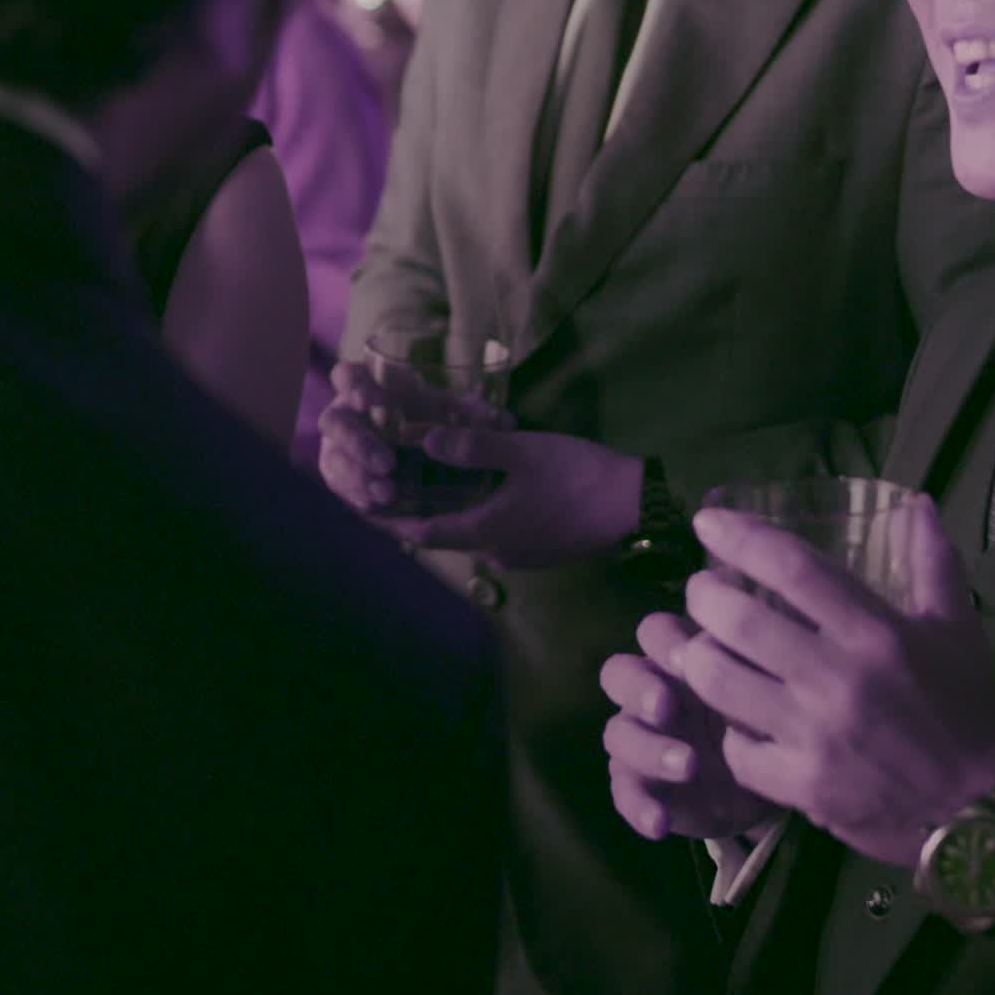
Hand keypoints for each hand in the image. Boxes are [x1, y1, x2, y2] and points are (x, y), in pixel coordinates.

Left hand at [322, 359, 641, 571]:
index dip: (386, 521)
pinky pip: (492, 531)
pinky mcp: (537, 548)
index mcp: (485, 531)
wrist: (636, 506)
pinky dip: (473, 512)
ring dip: (444, 512)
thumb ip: (473, 447)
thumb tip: (424, 441)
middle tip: (385, 487)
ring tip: (421, 482)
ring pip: (467, 532)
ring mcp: (518, 553)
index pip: (419, 533)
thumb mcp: (523, 452)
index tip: (358, 508)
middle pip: (440, 533)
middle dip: (412, 512)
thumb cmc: (580, 476)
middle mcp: (495, 551)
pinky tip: (474, 488)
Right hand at [601, 627, 772, 843]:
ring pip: (618, 733)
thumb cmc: (764, 723)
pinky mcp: (640, 784)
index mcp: (682, 662)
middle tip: (665, 707)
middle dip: (638, 688)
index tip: (690, 658)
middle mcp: (652, 694)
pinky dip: (638, 807)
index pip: (655, 633)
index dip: (663, 642)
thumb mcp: (766, 695)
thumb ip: (755, 674)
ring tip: (687, 766)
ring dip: (648, 749)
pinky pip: (624, 792)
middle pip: (619, 673)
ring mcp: (641, 739)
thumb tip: (761, 653)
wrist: (768, 785)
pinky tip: (659, 823)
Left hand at [653, 501, 994, 866]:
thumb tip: (915, 502)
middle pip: (736, 620)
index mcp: (877, 633)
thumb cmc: (965, 713)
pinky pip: (735, 748)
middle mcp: (840, 678)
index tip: (706, 522)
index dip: (740, 537)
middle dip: (702, 597)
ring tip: (704, 648)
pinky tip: (737, 720)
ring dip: (699, 657)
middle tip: (703, 594)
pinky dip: (728, 732)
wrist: (977, 813)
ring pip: (717, 680)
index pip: (793, 568)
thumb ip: (933, 563)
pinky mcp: (801, 784)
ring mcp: (816, 735)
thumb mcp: (958, 631)